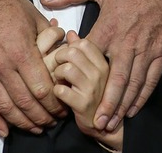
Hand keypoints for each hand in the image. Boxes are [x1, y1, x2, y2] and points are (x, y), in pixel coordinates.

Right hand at [0, 0, 66, 137]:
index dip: (54, 103)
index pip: (41, 88)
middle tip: (53, 122)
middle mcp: (2, 64)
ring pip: (5, 106)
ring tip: (36, 127)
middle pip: (25, 102)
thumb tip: (66, 49)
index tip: (62, 108)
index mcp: (21, 50)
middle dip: (42, 116)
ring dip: (22, 122)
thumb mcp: (34, 17)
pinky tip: (4, 131)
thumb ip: (51, 38)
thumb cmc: (7, 5)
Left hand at [41, 0, 161, 130]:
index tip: (70, 86)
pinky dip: (143, 95)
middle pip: (115, 78)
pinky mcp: (161, 52)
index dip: (79, 71)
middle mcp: (127, 42)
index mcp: (109, 26)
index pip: (91, 54)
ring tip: (112, 121)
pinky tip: (134, 107)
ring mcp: (146, 49)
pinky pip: (152, 78)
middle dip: (107, 102)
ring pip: (133, 83)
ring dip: (123, 104)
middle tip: (98, 121)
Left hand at [53, 31, 122, 150]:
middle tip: (60, 67)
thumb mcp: (91, 70)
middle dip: (60, 58)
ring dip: (57, 75)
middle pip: (72, 52)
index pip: (83, 43)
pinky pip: (61, 90)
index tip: (68, 57)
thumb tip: (71, 33)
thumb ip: (81, 51)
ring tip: (60, 81)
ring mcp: (93, 88)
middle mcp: (101, 73)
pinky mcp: (83, 104)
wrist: (105, 127)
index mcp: (104, 62)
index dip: (70, 47)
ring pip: (66, 69)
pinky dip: (56, 91)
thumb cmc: (95, 95)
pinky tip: (61, 95)